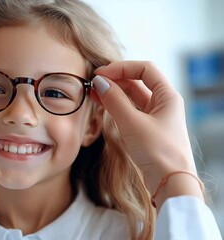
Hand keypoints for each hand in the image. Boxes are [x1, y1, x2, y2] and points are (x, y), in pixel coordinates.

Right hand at [92, 61, 202, 208]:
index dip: (121, 68)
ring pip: (132, 98)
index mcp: (167, 96)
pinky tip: (103, 106)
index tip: (101, 73)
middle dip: (115, 80)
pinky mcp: (148, 131)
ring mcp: (156, 118)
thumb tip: (100, 82)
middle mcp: (163, 104)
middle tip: (93, 83)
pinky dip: (116, 107)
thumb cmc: (158, 151)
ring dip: (113, 94)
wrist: (169, 182)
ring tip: (94, 93)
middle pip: (137, 83)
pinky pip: (130, 112)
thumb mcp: (132, 122)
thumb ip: (115, 100)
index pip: (144, 69)